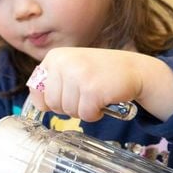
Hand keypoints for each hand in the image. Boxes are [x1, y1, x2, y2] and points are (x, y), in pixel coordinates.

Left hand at [25, 47, 172, 121]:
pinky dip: (96, 114)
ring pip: (68, 111)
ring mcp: (77, 75)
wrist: (136, 69)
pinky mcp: (92, 89)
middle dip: (69, 107)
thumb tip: (39, 106)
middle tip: (86, 95)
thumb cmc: (101, 73)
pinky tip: (104, 100)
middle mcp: (63, 63)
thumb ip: (52, 83)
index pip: (36, 89)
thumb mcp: (71, 69)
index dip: (50, 100)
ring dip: (84, 110)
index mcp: (54, 57)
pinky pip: (85, 115)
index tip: (66, 95)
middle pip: (52, 104)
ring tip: (96, 95)